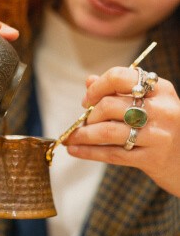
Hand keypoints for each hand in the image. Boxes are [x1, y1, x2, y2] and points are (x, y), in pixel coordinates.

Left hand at [65, 66, 179, 196]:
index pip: (119, 77)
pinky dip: (88, 152)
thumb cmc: (164, 127)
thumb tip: (89, 81)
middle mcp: (161, 109)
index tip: (87, 100)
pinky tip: (74, 150)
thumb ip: (120, 90)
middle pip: (110, 105)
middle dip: (90, 115)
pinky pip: (112, 154)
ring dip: (83, 135)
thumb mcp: (152, 103)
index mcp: (160, 89)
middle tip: (85, 122)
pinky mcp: (152, 159)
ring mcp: (158, 135)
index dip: (97, 87)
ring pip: (108, 131)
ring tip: (72, 137)